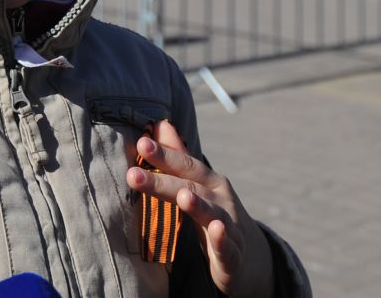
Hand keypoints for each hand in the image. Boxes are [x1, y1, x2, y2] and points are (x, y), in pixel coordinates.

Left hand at [126, 119, 273, 295]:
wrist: (247, 256)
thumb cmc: (214, 214)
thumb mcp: (197, 186)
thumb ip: (178, 157)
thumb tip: (160, 124)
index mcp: (209, 182)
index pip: (184, 165)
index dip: (163, 155)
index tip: (141, 144)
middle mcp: (221, 199)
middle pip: (190, 187)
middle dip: (162, 180)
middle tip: (133, 175)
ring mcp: (229, 226)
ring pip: (212, 214)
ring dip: (198, 205)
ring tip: (183, 197)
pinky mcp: (232, 254)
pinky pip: (228, 247)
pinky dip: (223, 239)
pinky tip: (217, 230)